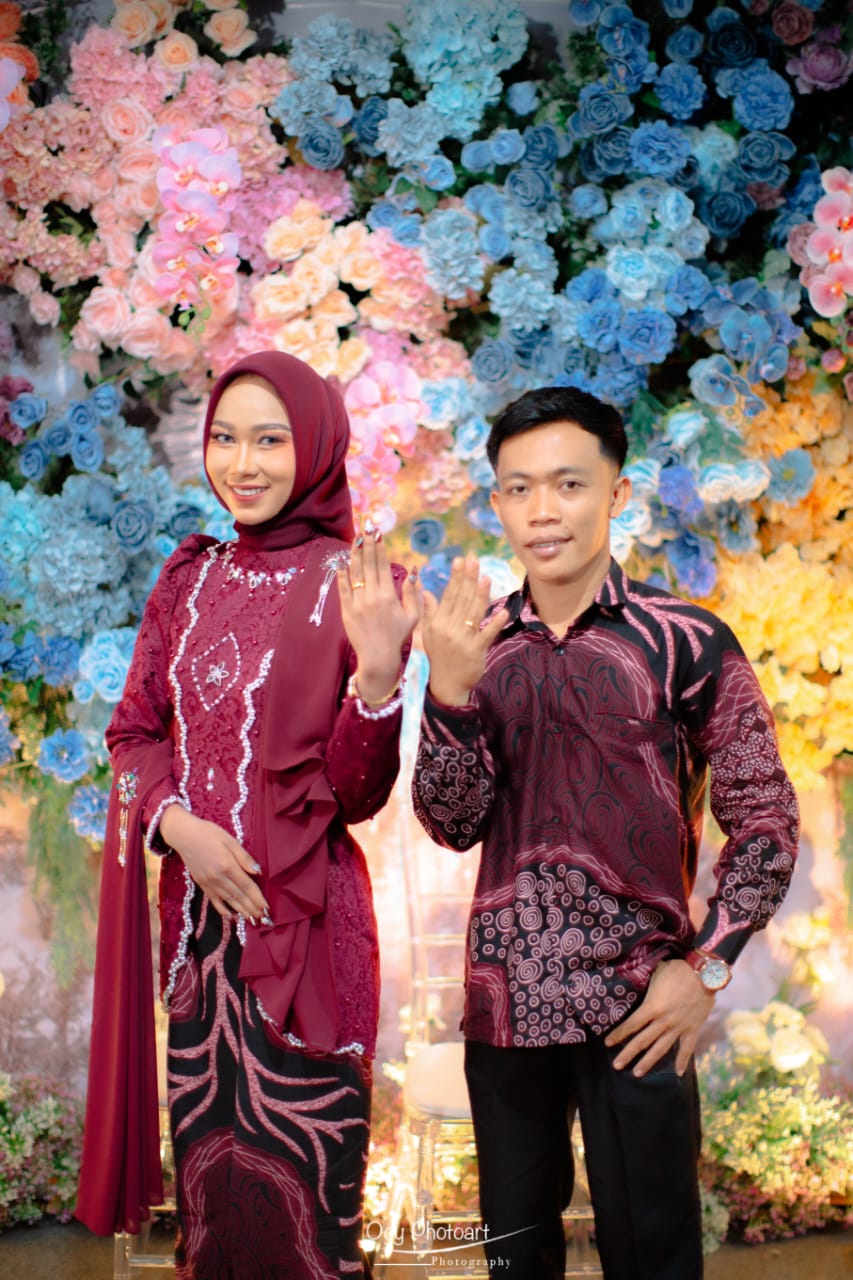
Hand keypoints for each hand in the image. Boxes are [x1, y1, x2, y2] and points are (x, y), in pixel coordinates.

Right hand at [159, 804, 269, 922]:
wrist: (184, 835)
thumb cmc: (209, 833)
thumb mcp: (230, 840)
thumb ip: (244, 857)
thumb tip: (258, 872)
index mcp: (227, 865)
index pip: (247, 886)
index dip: (257, 898)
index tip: (266, 908)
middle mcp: (218, 877)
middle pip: (239, 896)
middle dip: (252, 908)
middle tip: (263, 919)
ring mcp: (209, 883)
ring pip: (228, 901)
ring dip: (241, 911)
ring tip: (251, 920)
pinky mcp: (201, 885)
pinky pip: (214, 900)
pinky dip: (223, 910)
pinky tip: (231, 916)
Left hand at [337, 524, 421, 703]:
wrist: (378, 657)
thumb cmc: (397, 636)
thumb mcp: (412, 615)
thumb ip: (413, 592)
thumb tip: (413, 570)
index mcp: (389, 596)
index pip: (383, 565)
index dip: (380, 547)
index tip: (378, 533)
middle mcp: (372, 596)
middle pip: (368, 564)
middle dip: (367, 544)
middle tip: (365, 527)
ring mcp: (357, 603)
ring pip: (355, 573)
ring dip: (354, 555)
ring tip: (355, 539)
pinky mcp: (346, 611)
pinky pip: (342, 589)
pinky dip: (342, 575)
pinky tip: (342, 562)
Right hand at [421, 553, 509, 706]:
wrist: (447, 685)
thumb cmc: (439, 657)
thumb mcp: (428, 634)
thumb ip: (429, 612)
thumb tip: (426, 591)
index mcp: (437, 623)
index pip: (448, 596)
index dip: (456, 577)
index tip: (461, 560)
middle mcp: (449, 629)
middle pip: (461, 600)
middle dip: (468, 579)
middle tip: (475, 560)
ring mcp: (463, 640)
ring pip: (473, 613)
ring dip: (481, 595)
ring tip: (486, 577)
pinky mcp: (476, 651)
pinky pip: (486, 634)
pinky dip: (495, 624)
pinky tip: (503, 612)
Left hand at [605, 959, 714, 1076]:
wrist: (705, 973)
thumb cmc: (678, 970)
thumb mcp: (656, 973)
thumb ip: (647, 985)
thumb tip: (636, 982)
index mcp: (652, 1007)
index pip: (631, 1024)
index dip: (618, 1034)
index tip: (607, 1043)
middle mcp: (663, 1021)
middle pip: (642, 1041)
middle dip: (628, 1054)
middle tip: (616, 1065)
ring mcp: (678, 1027)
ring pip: (660, 1049)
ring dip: (648, 1062)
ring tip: (637, 1074)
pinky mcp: (693, 1029)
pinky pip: (687, 1049)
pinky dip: (683, 1061)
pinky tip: (679, 1073)